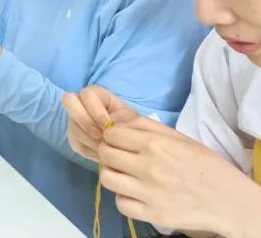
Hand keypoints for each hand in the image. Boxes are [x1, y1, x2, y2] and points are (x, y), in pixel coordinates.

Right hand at [61, 85, 138, 161]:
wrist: (128, 140)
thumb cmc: (129, 123)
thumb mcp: (130, 117)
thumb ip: (123, 117)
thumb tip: (112, 125)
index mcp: (94, 94)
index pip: (86, 94)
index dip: (95, 110)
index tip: (107, 124)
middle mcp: (80, 103)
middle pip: (68, 100)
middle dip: (84, 120)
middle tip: (99, 134)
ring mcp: (74, 121)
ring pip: (73, 127)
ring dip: (90, 140)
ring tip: (107, 147)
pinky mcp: (73, 138)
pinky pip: (77, 144)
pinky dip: (91, 151)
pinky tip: (103, 153)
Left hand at [98, 116, 260, 235]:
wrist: (229, 200)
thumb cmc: (204, 164)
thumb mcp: (179, 137)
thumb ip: (145, 125)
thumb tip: (115, 120)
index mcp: (155, 144)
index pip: (111, 134)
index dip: (112, 136)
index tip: (119, 142)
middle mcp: (149, 167)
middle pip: (105, 154)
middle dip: (109, 153)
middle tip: (120, 158)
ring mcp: (149, 193)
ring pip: (107, 179)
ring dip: (112, 175)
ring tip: (124, 175)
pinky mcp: (153, 214)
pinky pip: (120, 203)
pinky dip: (123, 198)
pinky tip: (134, 194)